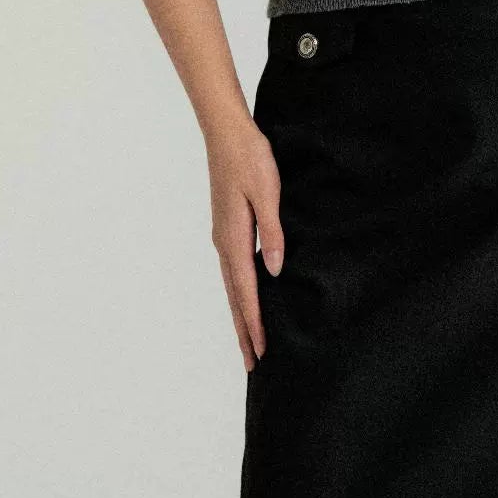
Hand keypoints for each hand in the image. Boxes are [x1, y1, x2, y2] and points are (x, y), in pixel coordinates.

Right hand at [205, 116, 285, 370]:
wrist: (226, 132)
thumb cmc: (250, 158)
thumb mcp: (267, 192)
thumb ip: (273, 233)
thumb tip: (275, 272)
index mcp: (234, 239)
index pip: (246, 292)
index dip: (255, 324)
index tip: (261, 352)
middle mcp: (224, 243)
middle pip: (234, 298)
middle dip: (244, 332)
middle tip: (252, 365)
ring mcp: (223, 237)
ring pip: (232, 287)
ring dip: (241, 316)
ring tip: (248, 342)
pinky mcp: (227, 228)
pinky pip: (233, 271)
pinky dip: (239, 294)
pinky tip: (247, 299)